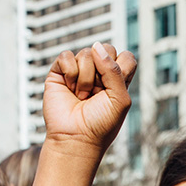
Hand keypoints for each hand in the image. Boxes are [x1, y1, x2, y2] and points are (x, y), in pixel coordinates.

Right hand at [43, 42, 135, 156]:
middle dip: (102, 71)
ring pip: (86, 53)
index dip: (121, 66)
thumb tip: (96, 46)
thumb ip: (115, 71)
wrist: (76, 138)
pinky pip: (66, 56)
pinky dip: (70, 73)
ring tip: (82, 96)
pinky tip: (70, 89)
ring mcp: (79, 70)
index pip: (125, 56)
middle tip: (97, 92)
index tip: (114, 87)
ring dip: (86, 79)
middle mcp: (99, 73)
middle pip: (106, 49)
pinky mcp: (60, 71)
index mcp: (117, 79)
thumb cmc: (100, 124)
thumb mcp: (119, 99)